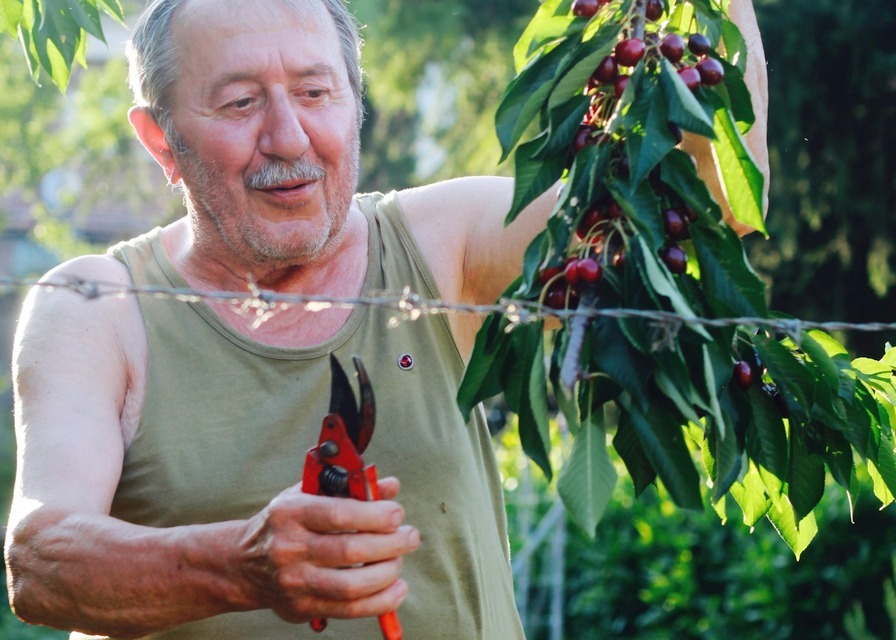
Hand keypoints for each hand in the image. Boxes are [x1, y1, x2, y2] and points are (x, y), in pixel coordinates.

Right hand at [238, 478, 417, 623]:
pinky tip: (397, 588)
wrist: (242, 564)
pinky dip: (381, 601)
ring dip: (388, 573)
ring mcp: (295, 581)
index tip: (397, 514)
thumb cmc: (285, 522)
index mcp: (290, 512)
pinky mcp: (302, 607)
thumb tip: (390, 486)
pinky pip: (349, 610)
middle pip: (350, 552)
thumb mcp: (308, 494)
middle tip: (410, 536)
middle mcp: (289, 548)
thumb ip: (350, 488)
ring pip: (352, 586)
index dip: (375, 515)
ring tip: (400, 560)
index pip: (339, 514)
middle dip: (391, 544)